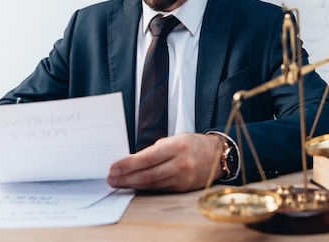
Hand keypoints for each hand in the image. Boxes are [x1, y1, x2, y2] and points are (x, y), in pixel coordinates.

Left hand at [107, 133, 222, 192]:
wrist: (216, 155)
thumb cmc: (192, 144)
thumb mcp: (174, 139)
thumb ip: (154, 150)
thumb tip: (131, 161)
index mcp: (177, 146)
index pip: (147, 158)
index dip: (128, 164)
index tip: (114, 167)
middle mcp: (181, 163)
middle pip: (148, 174)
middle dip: (126, 177)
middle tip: (112, 179)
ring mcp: (183, 178)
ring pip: (152, 184)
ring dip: (133, 184)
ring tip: (119, 183)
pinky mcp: (183, 188)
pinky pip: (160, 189)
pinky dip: (145, 188)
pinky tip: (135, 186)